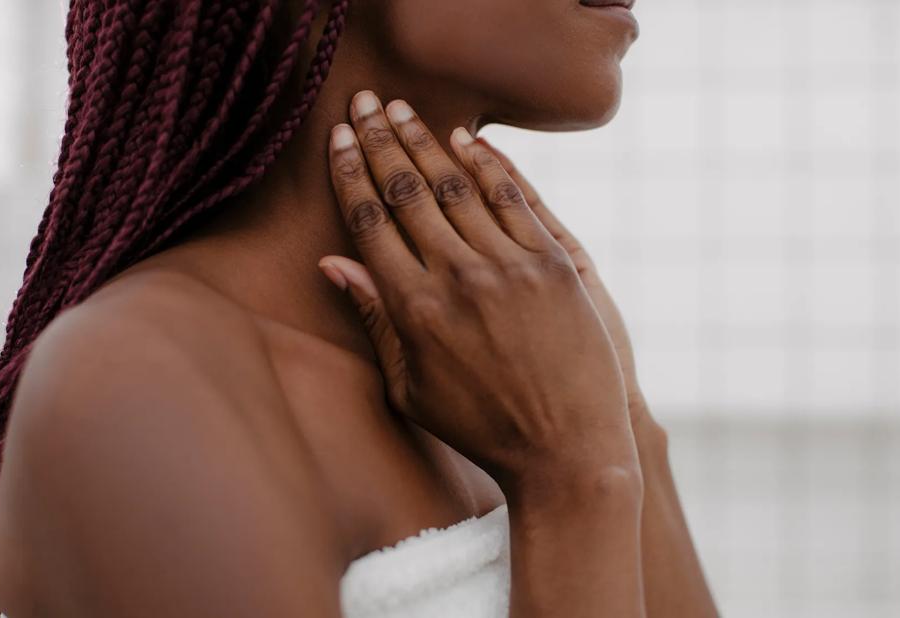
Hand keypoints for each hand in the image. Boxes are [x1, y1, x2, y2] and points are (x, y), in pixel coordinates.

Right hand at [317, 91, 638, 495]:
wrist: (567, 447)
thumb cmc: (481, 425)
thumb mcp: (411, 387)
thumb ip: (374, 319)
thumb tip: (332, 263)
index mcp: (413, 310)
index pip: (370, 223)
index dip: (350, 175)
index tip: (337, 140)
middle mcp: (456, 279)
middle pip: (406, 193)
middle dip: (379, 141)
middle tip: (363, 102)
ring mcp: (508, 267)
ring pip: (456, 186)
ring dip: (425, 141)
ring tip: (402, 110)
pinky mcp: (552, 262)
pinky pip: (513, 199)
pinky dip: (487, 164)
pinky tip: (466, 139)